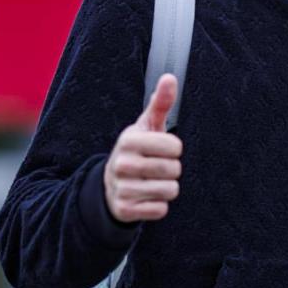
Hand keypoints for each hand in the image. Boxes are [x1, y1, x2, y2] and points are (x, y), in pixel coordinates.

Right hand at [104, 74, 184, 222]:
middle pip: (174, 170)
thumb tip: (170, 77)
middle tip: (156, 168)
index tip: (161, 149)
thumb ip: (160, 102)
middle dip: (171, 170)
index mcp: (129, 140)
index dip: (174, 149)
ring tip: (152, 182)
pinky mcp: (125, 209)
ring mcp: (121, 188)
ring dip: (166, 188)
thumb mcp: (147, 126)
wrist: (111, 184)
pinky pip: (160, 210)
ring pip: (169, 191)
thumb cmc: (137, 150)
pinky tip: (145, 197)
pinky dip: (158, 205)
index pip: (175, 147)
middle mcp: (122, 163)